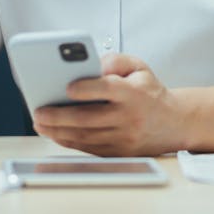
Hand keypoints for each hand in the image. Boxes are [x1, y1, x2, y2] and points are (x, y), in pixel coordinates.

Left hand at [32, 54, 187, 156]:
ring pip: (85, 136)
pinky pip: (88, 148)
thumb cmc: (150, 92)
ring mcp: (124, 138)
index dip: (87, 89)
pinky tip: (55, 132)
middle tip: (39, 111)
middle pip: (89, 118)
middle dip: (59, 116)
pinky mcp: (119, 153)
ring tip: (40, 121)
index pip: (108, 89)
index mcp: (135, 93)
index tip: (67, 86)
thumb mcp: (139, 67)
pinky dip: (68, 141)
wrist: (174, 123)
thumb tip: (90, 66)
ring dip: (58, 131)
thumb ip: (115, 61)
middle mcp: (129, 117)